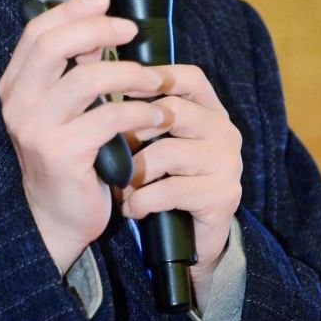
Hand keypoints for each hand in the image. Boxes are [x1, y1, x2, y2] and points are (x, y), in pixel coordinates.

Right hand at [0, 0, 172, 274]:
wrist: (56, 216)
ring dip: (130, 73)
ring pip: (87, 79)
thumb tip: (102, 25)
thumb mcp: (65, 107)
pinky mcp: (61, 153)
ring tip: (154, 80)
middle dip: (98, 30)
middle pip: (53, 45)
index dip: (71, 10)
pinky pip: (108, 118)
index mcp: (15, 86)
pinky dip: (139, 112)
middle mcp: (18, 103)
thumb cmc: (68, 156)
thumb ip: (74, 69)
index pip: (37, 33)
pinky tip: (156, 116)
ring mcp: (36, 129)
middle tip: (131, 30)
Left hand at [119, 63, 242, 308]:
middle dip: (133, 131)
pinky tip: (133, 209)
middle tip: (113, 152)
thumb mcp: (150, 143)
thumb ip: (136, 113)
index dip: (154, 77)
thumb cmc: (161, 183)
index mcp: (209, 112)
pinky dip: (143, 201)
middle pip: (172, 111)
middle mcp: (225, 132)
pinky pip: (170, 189)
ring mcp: (228, 164)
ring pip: (167, 152)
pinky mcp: (223, 195)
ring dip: (134, 173)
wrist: (187, 243)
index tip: (118, 92)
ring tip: (123, 187)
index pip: (190, 78)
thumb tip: (92, 79)